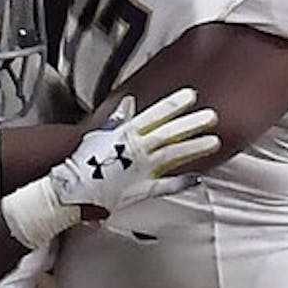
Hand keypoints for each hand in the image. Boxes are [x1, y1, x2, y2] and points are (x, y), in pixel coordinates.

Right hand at [49, 88, 219, 214]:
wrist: (73, 191)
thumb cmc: (83, 164)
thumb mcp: (100, 134)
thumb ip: (118, 119)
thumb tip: (129, 104)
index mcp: (126, 134)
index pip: (155, 115)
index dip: (173, 104)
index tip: (190, 96)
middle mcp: (137, 150)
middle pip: (169, 133)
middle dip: (191, 123)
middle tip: (211, 116)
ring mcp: (143, 170)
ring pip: (173, 155)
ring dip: (194, 147)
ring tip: (213, 141)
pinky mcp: (143, 189)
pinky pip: (166, 185)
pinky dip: (182, 182)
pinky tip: (197, 177)